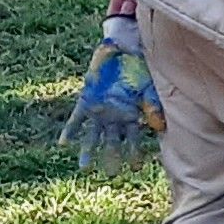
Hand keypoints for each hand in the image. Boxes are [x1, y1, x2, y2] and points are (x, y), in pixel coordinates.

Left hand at [61, 15, 165, 171]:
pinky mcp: (86, 100)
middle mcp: (115, 116)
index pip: (133, 140)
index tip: (134, 169)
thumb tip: (160, 127)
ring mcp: (100, 110)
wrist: (124, 47)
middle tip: (111, 175)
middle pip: (113, 142)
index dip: (134, 154)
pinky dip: (71, 131)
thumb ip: (153, 106)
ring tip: (84, 168)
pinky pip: (76, 119)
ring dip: (89, 151)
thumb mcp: (150, 88)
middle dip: (112, 158)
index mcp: (132, 115)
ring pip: (93, 135)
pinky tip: (64, 144)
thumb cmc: (141, 67)